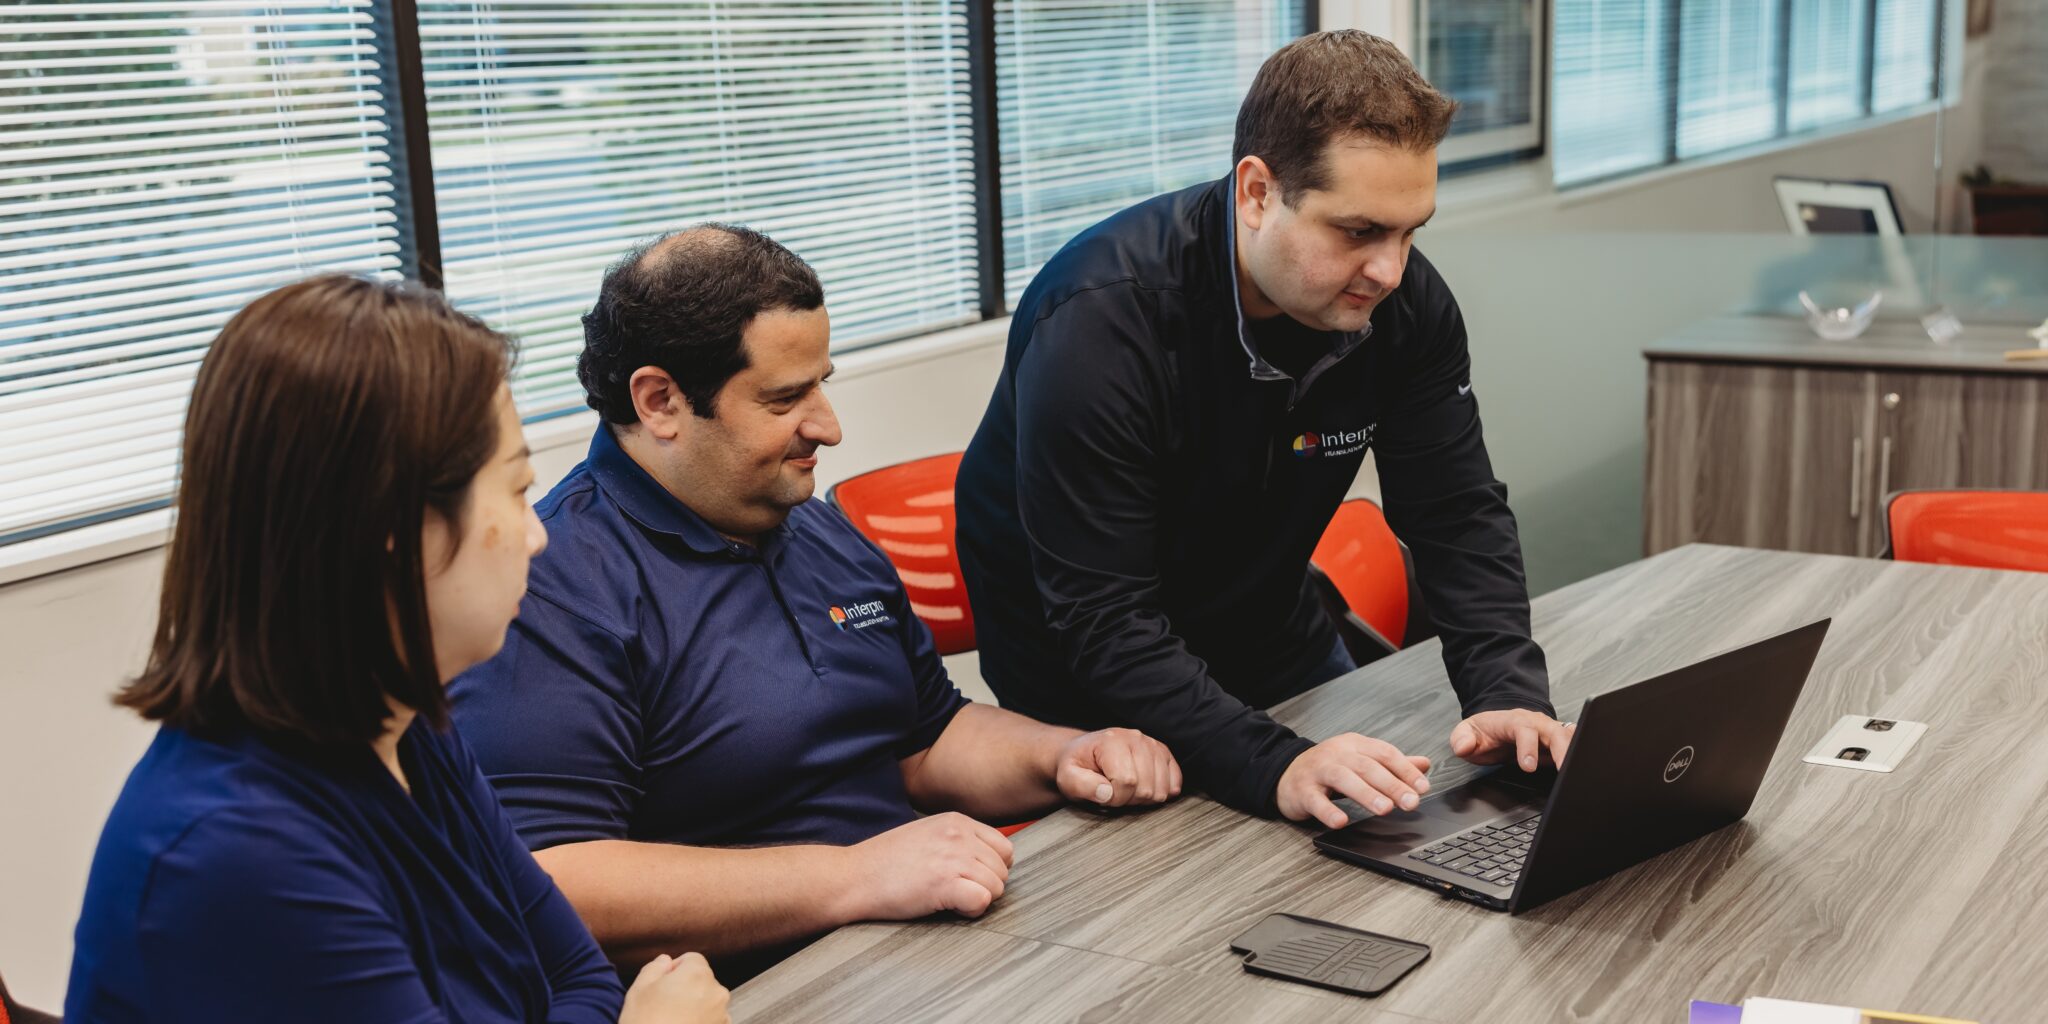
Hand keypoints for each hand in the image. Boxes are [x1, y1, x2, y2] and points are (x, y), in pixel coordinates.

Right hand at [620, 952, 728, 1023]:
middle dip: (686, 988)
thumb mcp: (639, 989)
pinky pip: (712, 1020)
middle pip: (702, 980)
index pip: (692, 959)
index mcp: (697, 974)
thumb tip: (666, 961)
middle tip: (663, 1005)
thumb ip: (655, 967)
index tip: (662, 985)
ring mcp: (722, 1015)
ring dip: (694, 1006)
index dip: (675, 969)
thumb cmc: (644, 1023)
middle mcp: (716, 992)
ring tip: (671, 1021)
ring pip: (707, 1001)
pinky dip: (700, 1023)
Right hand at [843, 811, 1014, 919]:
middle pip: (1003, 870)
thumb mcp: (926, 834)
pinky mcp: (945, 883)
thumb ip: (957, 840)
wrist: (852, 876)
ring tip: (950, 899)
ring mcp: (953, 858)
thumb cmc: (883, 862)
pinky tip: (950, 908)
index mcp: (956, 821)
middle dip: (986, 886)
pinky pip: (983, 901)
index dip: (991, 869)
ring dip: (978, 899)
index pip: (1004, 848)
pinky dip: (971, 911)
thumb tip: (985, 860)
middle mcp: (959, 835)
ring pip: (997, 887)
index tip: (970, 878)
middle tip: (957, 892)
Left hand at [1053, 727, 1182, 807]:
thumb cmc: (1077, 767)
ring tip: (1127, 789)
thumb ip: (1082, 785)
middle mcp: (1136, 738)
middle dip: (1128, 799)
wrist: (1085, 753)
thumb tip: (1106, 793)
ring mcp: (1152, 744)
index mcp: (1111, 741)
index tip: (1102, 793)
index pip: (1126, 782)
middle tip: (1114, 791)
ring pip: (1162, 789)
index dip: (1113, 798)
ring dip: (1144, 798)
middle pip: (1146, 788)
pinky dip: (1162, 791)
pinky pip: (1175, 781)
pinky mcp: (1164, 753)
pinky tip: (1145, 788)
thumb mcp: (1067, 778)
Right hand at [1274, 733, 1432, 829]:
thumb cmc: (1328, 768)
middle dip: (1391, 785)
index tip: (1422, 787)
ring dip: (1366, 794)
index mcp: (1354, 745)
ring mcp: (1318, 771)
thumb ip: (1391, 763)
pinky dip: (1328, 811)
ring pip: (1343, 779)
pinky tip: (1341, 821)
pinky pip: (1316, 800)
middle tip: (1410, 802)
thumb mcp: (1360, 760)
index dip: (1405, 770)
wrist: (1286, 773)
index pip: (1384, 753)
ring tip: (1385, 809)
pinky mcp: (1302, 790)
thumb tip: (1424, 764)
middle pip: (1367, 767)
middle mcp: (1337, 754)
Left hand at [1450, 709, 1574, 771]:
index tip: (1528, 766)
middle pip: (1556, 732)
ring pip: (1571, 737)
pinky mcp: (1561, 743)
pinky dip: (1583, 755)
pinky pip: (1577, 744)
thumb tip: (1463, 746)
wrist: (1498, 726)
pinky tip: (1586, 768)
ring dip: (1577, 752)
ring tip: (1581, 772)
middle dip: (1563, 750)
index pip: (1524, 730)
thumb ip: (1462, 738)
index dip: (1528, 747)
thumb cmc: (1486, 732)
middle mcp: (1537, 724)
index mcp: (1514, 721)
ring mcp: (1551, 732)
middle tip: (1566, 771)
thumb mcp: (1467, 733)